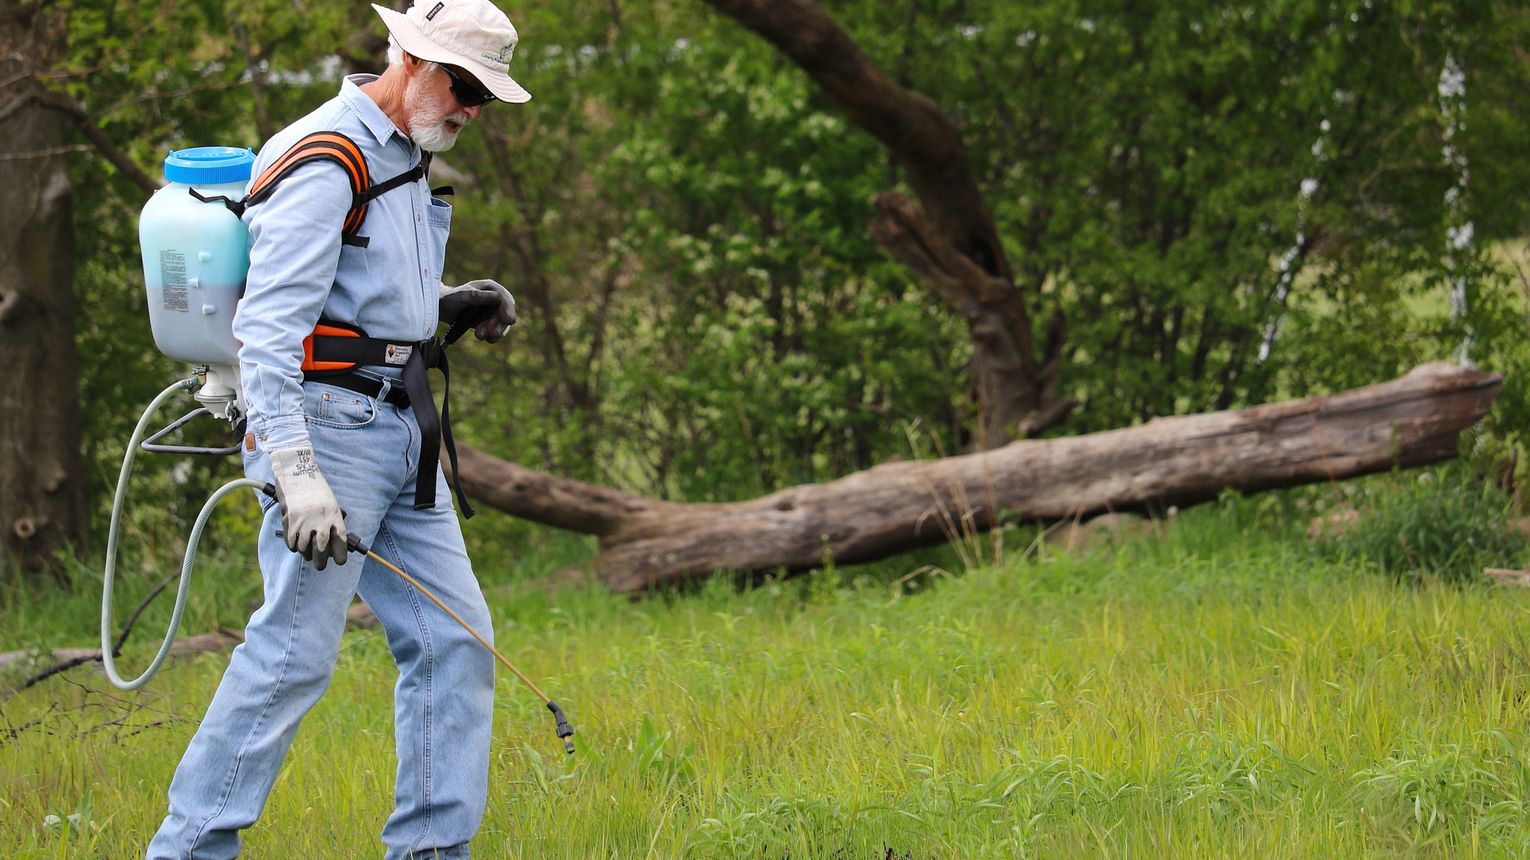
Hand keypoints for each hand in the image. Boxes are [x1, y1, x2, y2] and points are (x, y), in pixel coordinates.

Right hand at [267, 446, 348, 569]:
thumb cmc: (316, 490)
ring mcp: (304, 523)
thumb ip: (331, 523)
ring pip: (305, 549)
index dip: (341, 555)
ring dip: (306, 553)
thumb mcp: (330, 504)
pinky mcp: (290, 523)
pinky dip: (293, 546)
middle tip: (320, 566)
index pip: (341, 542)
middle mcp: (321, 522)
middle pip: (322, 551)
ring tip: (307, 552)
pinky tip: (295, 543)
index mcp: (334, 516)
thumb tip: (331, 545)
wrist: (297, 473)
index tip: (339, 562)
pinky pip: (291, 543)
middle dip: (321, 562)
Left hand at [439, 279, 516, 341]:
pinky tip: (481, 336)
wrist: (442, 309)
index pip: (505, 299)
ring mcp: (492, 312)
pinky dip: (490, 336)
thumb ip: (478, 296)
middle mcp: (494, 300)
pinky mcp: (488, 322)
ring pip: (501, 325)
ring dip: (493, 332)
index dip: (508, 309)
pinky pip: (495, 331)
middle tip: (493, 334)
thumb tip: (497, 297)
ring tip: (479, 335)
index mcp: (490, 288)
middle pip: (505, 314)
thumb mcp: (463, 295)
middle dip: (500, 325)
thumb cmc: (451, 298)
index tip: (508, 320)